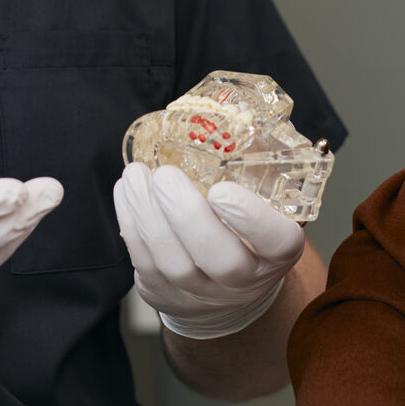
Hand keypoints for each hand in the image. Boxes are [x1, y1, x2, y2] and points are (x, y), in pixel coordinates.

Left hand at [114, 162, 304, 338]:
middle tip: (166, 175)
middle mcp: (245, 279)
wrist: (223, 288)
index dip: (253, 220)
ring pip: (175, 263)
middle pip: (220, 260)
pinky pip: (146, 264)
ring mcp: (204, 291)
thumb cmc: (245, 230)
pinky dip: (132, 225)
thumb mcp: (266, 207)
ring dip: (149, 216)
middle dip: (187, 216)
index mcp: (277, 252)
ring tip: (136, 175)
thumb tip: (240, 113)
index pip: (277, 242)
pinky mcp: (166, 292)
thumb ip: (257, 171)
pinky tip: (127, 192)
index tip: (222, 190)